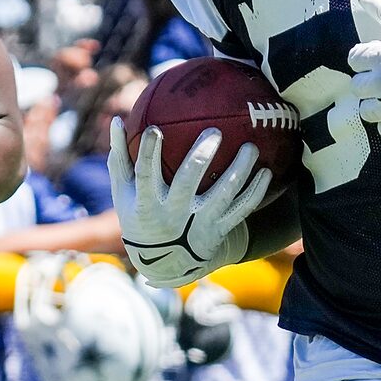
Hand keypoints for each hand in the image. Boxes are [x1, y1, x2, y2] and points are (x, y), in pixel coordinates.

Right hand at [111, 118, 269, 288]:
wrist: (165, 261)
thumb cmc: (140, 216)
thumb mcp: (123, 192)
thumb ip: (120, 157)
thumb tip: (115, 119)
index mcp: (147, 204)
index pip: (146, 176)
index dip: (149, 154)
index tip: (156, 130)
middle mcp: (173, 214)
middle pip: (187, 183)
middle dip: (200, 157)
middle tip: (214, 132)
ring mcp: (198, 223)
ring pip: (222, 195)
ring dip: (238, 171)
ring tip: (251, 148)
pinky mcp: (218, 230)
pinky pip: (240, 210)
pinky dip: (254, 192)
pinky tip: (266, 172)